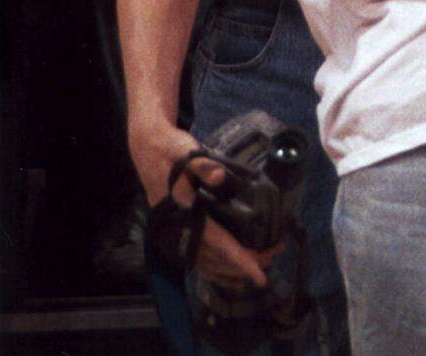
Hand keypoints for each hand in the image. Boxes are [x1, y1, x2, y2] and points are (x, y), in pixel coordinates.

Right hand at [130, 119, 275, 288]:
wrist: (149, 149)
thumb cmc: (170, 151)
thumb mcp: (186, 153)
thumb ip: (202, 166)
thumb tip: (220, 177)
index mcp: (183, 215)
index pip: (216, 244)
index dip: (240, 261)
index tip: (260, 277)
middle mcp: (179, 232)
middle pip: (217, 260)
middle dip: (247, 263)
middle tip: (276, 253)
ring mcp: (177, 236)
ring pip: (208, 265)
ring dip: (234, 269)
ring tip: (264, 261)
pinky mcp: (178, 234)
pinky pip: (199, 260)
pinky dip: (218, 270)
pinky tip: (233, 273)